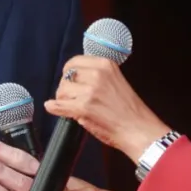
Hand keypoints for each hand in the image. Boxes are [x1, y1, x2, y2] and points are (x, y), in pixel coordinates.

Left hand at [44, 55, 171, 161]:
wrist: (139, 128)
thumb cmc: (129, 109)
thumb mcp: (115, 81)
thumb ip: (96, 76)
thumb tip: (73, 78)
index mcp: (105, 64)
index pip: (75, 62)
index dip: (69, 73)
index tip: (69, 81)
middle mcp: (97, 74)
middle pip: (66, 76)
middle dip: (65, 87)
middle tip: (72, 98)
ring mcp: (90, 91)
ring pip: (61, 91)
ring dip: (63, 100)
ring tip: (72, 107)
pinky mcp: (84, 108)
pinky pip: (58, 106)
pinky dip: (53, 108)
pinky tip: (52, 108)